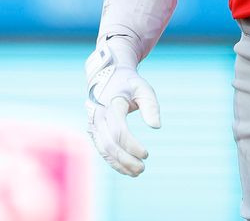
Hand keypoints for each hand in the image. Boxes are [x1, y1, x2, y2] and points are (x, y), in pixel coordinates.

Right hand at [84, 35, 160, 176]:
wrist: (107, 76)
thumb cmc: (128, 84)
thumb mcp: (143, 88)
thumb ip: (151, 106)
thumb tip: (156, 126)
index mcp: (111, 105)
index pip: (119, 131)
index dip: (132, 146)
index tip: (146, 154)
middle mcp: (98, 116)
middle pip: (109, 145)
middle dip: (126, 160)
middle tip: (143, 169)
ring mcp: (93, 124)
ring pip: (103, 150)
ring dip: (119, 164)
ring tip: (137, 172)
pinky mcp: (93, 131)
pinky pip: (101, 149)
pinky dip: (113, 161)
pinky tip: (126, 169)